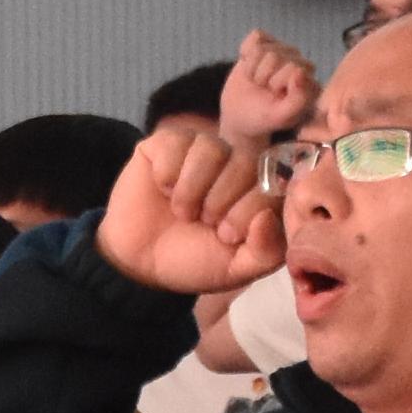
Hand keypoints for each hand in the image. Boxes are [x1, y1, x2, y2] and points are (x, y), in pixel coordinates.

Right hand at [94, 115, 287, 300]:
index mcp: (255, 192)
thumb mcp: (237, 270)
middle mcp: (232, 165)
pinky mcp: (166, 144)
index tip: (225, 235)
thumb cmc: (191, 261)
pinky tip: (162, 190)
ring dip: (193, 188)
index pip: (273, 182)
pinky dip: (168, 172)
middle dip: (221, 199)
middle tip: (203, 222)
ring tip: (182, 211)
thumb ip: (266, 251)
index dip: (250, 208)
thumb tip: (268, 216)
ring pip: (211, 148)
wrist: (138, 262)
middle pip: (245, 161)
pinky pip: (176, 142)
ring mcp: (200, 151)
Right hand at [218, 27, 321, 147]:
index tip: (273, 96)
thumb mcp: (281, 116)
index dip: (276, 83)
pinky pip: (256, 36)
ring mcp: (284, 51)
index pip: (293, 68)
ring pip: (262, 48)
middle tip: (262, 90)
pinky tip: (250, 64)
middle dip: (262, 76)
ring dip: (252, 69)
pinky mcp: (267, 42)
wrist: (240, 115)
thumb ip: (298, 99)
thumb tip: (300, 71)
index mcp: (310, 82)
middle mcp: (300, 64)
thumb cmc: (263, 118)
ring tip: (256, 81)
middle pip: (275, 56)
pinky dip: (246, 51)